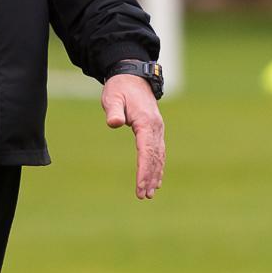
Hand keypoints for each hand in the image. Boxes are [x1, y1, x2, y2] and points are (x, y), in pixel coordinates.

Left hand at [101, 73, 165, 198]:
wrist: (132, 76)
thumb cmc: (120, 88)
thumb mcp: (112, 97)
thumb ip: (114, 111)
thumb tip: (114, 123)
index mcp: (146, 121)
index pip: (146, 150)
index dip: (144, 170)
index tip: (140, 186)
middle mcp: (156, 127)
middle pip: (154, 156)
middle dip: (150, 177)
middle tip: (143, 195)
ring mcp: (157, 129)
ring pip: (158, 156)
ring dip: (155, 175)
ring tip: (149, 193)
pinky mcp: (155, 130)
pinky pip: (159, 152)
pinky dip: (158, 166)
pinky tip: (156, 180)